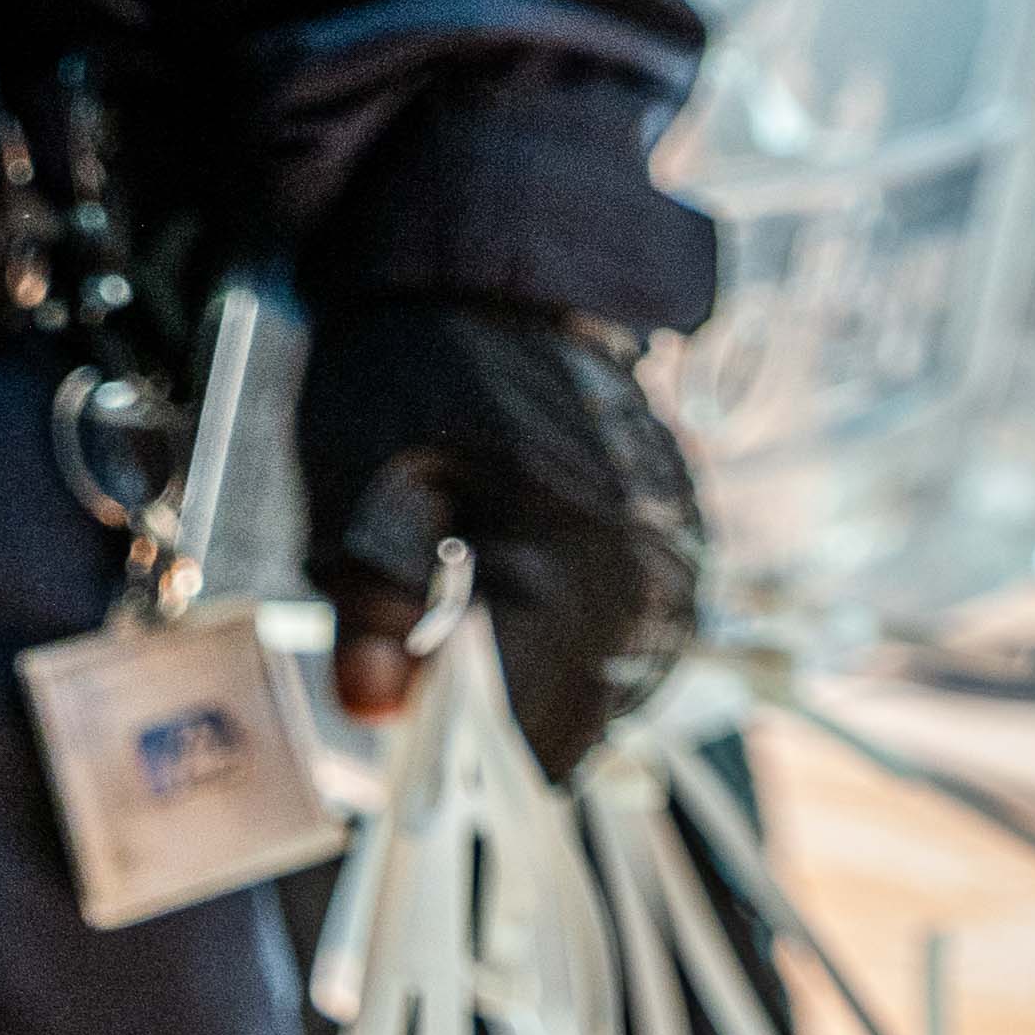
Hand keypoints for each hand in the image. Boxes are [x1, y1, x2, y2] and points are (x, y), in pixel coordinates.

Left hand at [303, 296, 711, 773]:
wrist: (500, 274)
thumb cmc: (416, 364)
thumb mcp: (360, 479)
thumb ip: (370, 603)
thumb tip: (375, 712)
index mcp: (571, 566)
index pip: (529, 729)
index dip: (456, 760)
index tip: (400, 752)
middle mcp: (646, 576)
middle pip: (575, 721)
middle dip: (490, 729)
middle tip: (413, 692)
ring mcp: (672, 561)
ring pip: (607, 689)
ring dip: (531, 690)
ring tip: (454, 643)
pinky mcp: (674, 545)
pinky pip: (628, 640)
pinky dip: (565, 650)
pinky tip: (505, 616)